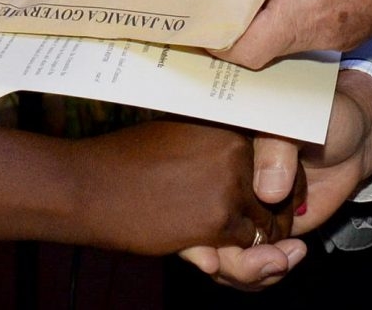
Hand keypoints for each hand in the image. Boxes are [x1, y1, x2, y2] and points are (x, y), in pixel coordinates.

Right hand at [71, 121, 303, 256]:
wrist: (92, 187)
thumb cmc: (129, 159)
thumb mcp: (180, 132)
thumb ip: (216, 143)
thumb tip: (251, 159)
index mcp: (229, 121)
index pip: (277, 152)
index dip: (279, 178)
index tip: (273, 195)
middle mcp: (236, 147)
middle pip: (279, 189)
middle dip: (273, 211)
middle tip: (267, 227)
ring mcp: (229, 183)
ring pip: (266, 220)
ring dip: (258, 236)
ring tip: (244, 240)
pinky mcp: (218, 219)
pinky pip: (247, 243)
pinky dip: (238, 251)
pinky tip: (217, 245)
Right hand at [178, 70, 371, 288]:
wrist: (356, 138)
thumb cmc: (324, 116)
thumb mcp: (298, 118)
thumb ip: (278, 148)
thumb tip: (268, 191)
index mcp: (220, 151)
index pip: (187, 197)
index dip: (192, 234)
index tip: (209, 259)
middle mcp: (224, 183)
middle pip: (204, 237)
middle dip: (228, 263)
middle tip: (264, 264)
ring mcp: (243, 208)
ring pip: (226, 256)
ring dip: (249, 271)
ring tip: (281, 262)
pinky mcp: (264, 226)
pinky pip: (252, 260)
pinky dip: (265, 270)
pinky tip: (289, 256)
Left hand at [207, 0, 371, 69]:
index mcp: (304, 13)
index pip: (247, 52)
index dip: (217, 42)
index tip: (199, 22)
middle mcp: (321, 35)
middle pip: (265, 49)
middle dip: (238, 27)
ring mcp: (343, 35)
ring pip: (290, 39)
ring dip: (268, 16)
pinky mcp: (359, 26)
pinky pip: (314, 29)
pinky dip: (294, 11)